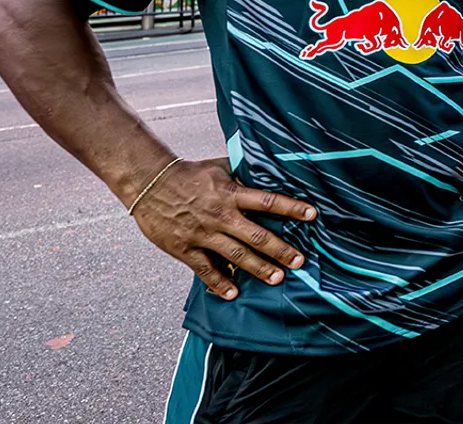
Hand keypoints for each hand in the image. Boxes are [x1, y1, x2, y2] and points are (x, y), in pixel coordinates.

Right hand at [127, 157, 316, 300]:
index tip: (313, 215)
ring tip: (277, 279)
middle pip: (256, 235)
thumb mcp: (219, 168)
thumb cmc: (188, 174)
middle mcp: (220, 215)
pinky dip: (219, 284)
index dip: (292, 208)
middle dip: (280, 250)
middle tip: (299, 262)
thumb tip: (269, 171)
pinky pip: (205, 270)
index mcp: (230, 194)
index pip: (268, 201)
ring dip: (258, 269)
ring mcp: (202, 234)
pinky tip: (233, 295)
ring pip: (235, 256)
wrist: (149, 183)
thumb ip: (243, 174)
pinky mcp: (185, 248)